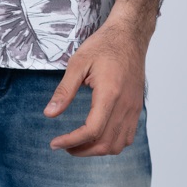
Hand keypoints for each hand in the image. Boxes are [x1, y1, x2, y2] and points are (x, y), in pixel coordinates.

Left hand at [43, 16, 147, 156]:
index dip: (72, 141)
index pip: (92, 131)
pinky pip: (127, 137)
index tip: (55, 143)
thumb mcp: (78, 62)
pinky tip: (97, 136)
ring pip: (118, 145)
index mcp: (109, 93)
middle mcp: (125, 105)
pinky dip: (112, 143)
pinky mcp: (137, 107)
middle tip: (62, 145)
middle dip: (81, 150)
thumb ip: (64, 90)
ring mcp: (134, 108)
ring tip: (78, 143)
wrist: (129, 35)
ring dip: (97, 150)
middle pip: (105, 144)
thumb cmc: (103, 45)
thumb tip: (49, 114)